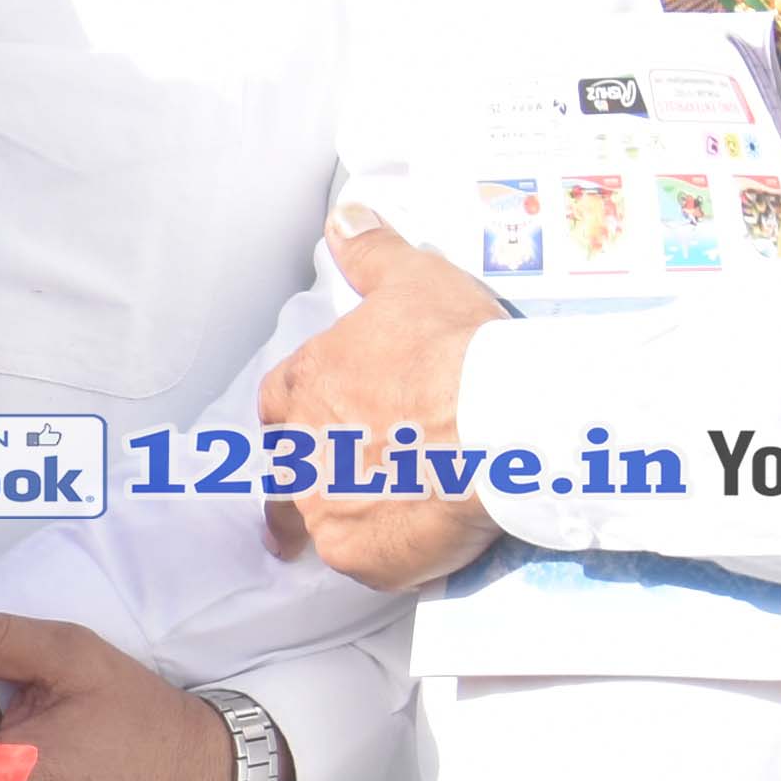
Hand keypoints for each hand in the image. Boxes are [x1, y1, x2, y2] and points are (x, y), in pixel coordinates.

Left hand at [264, 207, 511, 589]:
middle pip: (293, 464)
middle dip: (318, 468)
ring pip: (320, 518)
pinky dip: (383, 558)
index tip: (316, 422)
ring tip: (382, 519)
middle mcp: (301, 445)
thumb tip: (344, 217)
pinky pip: (361, 563)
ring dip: (347, 515)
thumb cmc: (457, 347)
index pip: (280, 402)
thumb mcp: (414, 280)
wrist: (499, 421)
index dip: (301, 412)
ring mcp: (324, 505)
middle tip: (354, 476)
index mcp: (305, 382)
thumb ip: (371, 252)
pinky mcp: (357, 555)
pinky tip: (407, 553)